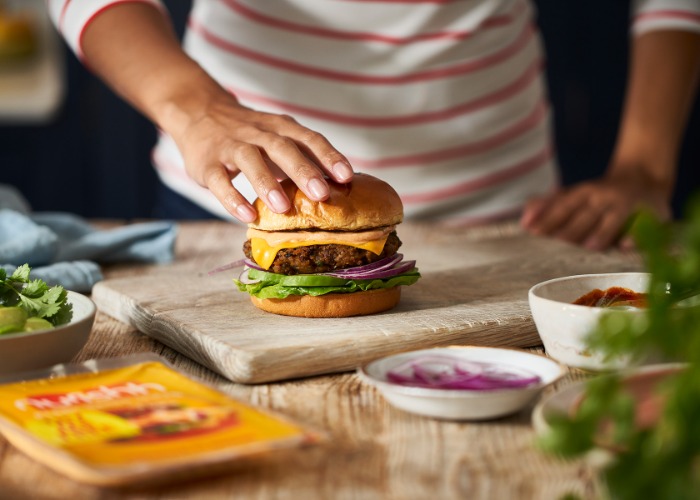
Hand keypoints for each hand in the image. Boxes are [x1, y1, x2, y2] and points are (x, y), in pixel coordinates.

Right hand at [169, 90, 353, 222]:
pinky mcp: (208, 163)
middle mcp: (258, 133)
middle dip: (303, 170)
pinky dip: (233, 198)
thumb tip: (338, 188)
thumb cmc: (250, 134)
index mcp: (280, 127)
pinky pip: (220, 180)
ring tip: (283, 208)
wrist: (197, 112)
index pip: (309, 138)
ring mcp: (231, 146)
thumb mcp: (277, 137)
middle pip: (283, 147)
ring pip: (250, 160)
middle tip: (321, 194)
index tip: (346, 176)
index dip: (329, 156)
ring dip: (267, 183)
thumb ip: (303, 158)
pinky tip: (248, 215)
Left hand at [520, 175, 671, 250]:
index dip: (547, 217)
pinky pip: (642, 226)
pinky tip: (626, 246)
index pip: (563, 206)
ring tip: (590, 247)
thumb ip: (548, 205)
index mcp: (583, 193)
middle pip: (585, 214)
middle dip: (571, 229)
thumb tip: (524, 220)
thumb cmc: (598, 195)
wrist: (644, 177)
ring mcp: (626, 205)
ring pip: (612, 219)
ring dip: (601, 233)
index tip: (531, 230)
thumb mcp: (574, 195)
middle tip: (558, 242)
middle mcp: (603, 197)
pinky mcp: (650, 214)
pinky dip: (635, 235)